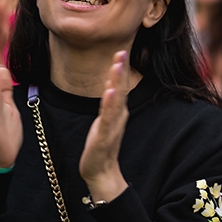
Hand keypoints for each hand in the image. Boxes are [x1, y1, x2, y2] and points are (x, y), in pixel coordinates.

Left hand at [79, 51, 130, 202]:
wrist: (100, 170)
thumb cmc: (101, 145)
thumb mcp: (105, 119)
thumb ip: (109, 102)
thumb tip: (110, 83)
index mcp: (117, 110)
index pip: (119, 85)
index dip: (120, 68)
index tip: (120, 50)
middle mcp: (118, 115)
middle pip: (120, 89)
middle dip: (120, 70)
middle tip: (121, 51)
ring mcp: (113, 125)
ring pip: (116, 100)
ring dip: (117, 82)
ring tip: (117, 66)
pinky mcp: (105, 136)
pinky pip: (108, 118)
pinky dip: (110, 105)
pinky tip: (110, 93)